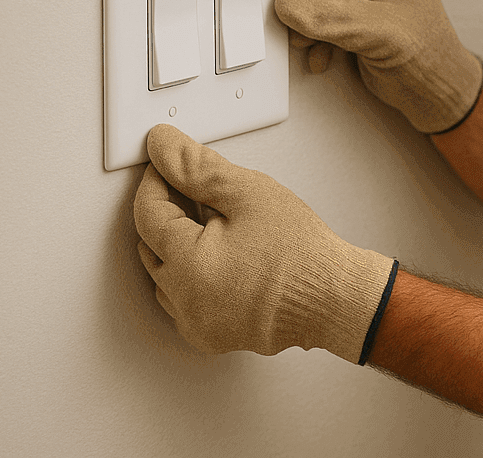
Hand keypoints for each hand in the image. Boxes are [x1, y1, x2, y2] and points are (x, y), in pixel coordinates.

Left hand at [133, 123, 397, 360]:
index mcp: (186, 267)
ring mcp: (197, 324)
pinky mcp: (212, 336)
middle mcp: (184, 302)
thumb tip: (163, 147)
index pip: (148, 214)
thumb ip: (197, 168)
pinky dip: (191, 275)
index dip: (155, 181)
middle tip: (192, 188)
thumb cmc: (302, 252)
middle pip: (151, 246)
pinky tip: (219, 254)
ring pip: (165, 275)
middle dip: (165, 212)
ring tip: (212, 221)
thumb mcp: (249, 193)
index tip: (167, 163)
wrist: (335, 298)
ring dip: (176, 246)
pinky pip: (184, 300)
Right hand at [273, 0, 482, 133]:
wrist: (434, 95)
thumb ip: (335, 17)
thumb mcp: (382, 33)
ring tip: (308, 41)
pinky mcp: (347, 18)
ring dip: (303, 18)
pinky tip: (320, 53)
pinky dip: (309, 35)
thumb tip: (290, 1)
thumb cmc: (432, 58)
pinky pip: (313, 15)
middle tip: (291, 16)